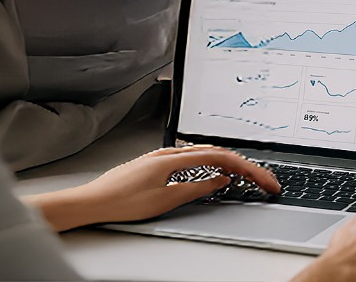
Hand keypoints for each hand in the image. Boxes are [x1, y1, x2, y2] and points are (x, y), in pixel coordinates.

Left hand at [26, 145, 279, 231]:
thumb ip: (197, 188)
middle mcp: (169, 152)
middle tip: (262, 179)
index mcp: (174, 157)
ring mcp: (162, 157)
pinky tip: (213, 172)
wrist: (92, 202)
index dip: (247, 169)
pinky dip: (210, 164)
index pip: (221, 158)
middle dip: (244, 165)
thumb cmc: (120, 201)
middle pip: (216, 152)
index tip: (263, 180)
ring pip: (204, 154)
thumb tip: (219, 180)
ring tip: (245, 175)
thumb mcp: (166, 199)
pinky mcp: (156, 164)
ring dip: (228, 162)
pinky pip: (191, 159)